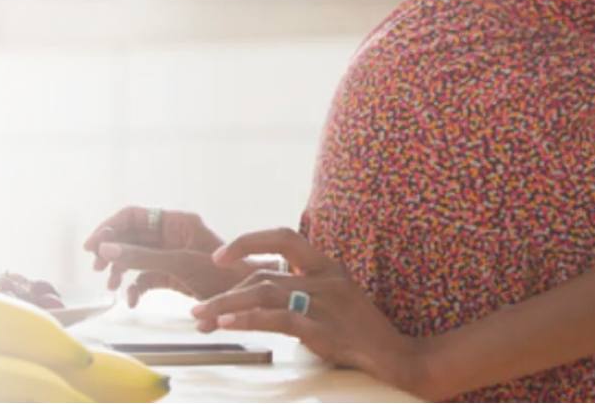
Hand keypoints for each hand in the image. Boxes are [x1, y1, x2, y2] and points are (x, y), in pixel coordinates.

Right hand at [82, 206, 252, 306]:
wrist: (249, 302)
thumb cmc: (222, 276)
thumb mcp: (178, 263)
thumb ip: (140, 256)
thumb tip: (104, 247)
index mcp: (177, 221)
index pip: (133, 215)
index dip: (109, 227)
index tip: (92, 246)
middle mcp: (173, 235)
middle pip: (131, 236)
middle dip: (113, 251)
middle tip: (98, 268)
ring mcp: (173, 256)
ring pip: (136, 258)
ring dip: (121, 270)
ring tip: (113, 285)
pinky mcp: (174, 277)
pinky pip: (146, 277)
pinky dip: (136, 288)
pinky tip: (132, 301)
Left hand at [190, 227, 436, 398]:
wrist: (396, 356)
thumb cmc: (360, 330)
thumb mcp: (334, 298)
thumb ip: (302, 289)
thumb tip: (256, 289)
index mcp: (328, 265)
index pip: (283, 238)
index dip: (248, 241)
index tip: (219, 257)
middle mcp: (326, 278)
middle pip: (264, 274)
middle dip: (226, 292)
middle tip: (198, 310)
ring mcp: (325, 303)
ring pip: (264, 293)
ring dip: (226, 305)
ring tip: (201, 317)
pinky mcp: (323, 330)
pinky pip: (279, 319)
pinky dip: (249, 319)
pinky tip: (228, 324)